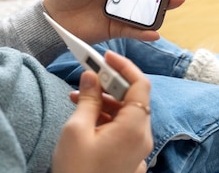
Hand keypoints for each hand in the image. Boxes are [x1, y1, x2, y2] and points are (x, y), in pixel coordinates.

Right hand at [52, 52, 152, 172]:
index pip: (140, 85)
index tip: (105, 57)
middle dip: (109, 84)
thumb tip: (91, 76)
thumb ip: (87, 99)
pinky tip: (85, 117)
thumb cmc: (77, 170)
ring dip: (105, 102)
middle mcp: (142, 138)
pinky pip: (123, 131)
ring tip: (77, 98)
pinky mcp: (129, 160)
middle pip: (133, 99)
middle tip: (86, 75)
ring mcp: (137, 152)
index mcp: (134, 128)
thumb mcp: (76, 130)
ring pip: (127, 115)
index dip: (124, 66)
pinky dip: (107, 118)